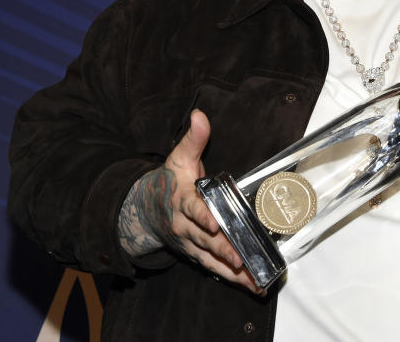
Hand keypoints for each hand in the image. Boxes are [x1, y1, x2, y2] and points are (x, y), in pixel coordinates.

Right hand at [117, 109, 262, 293]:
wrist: (146, 210)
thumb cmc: (169, 183)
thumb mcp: (179, 158)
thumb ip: (193, 139)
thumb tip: (200, 115)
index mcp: (182, 200)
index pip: (192, 208)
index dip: (203, 215)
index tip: (214, 221)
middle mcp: (184, 225)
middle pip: (204, 239)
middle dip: (222, 249)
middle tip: (239, 256)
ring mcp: (190, 243)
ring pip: (211, 258)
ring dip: (232, 270)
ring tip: (252, 279)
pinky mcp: (197, 254)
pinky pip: (215, 268)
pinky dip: (233, 278)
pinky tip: (253, 285)